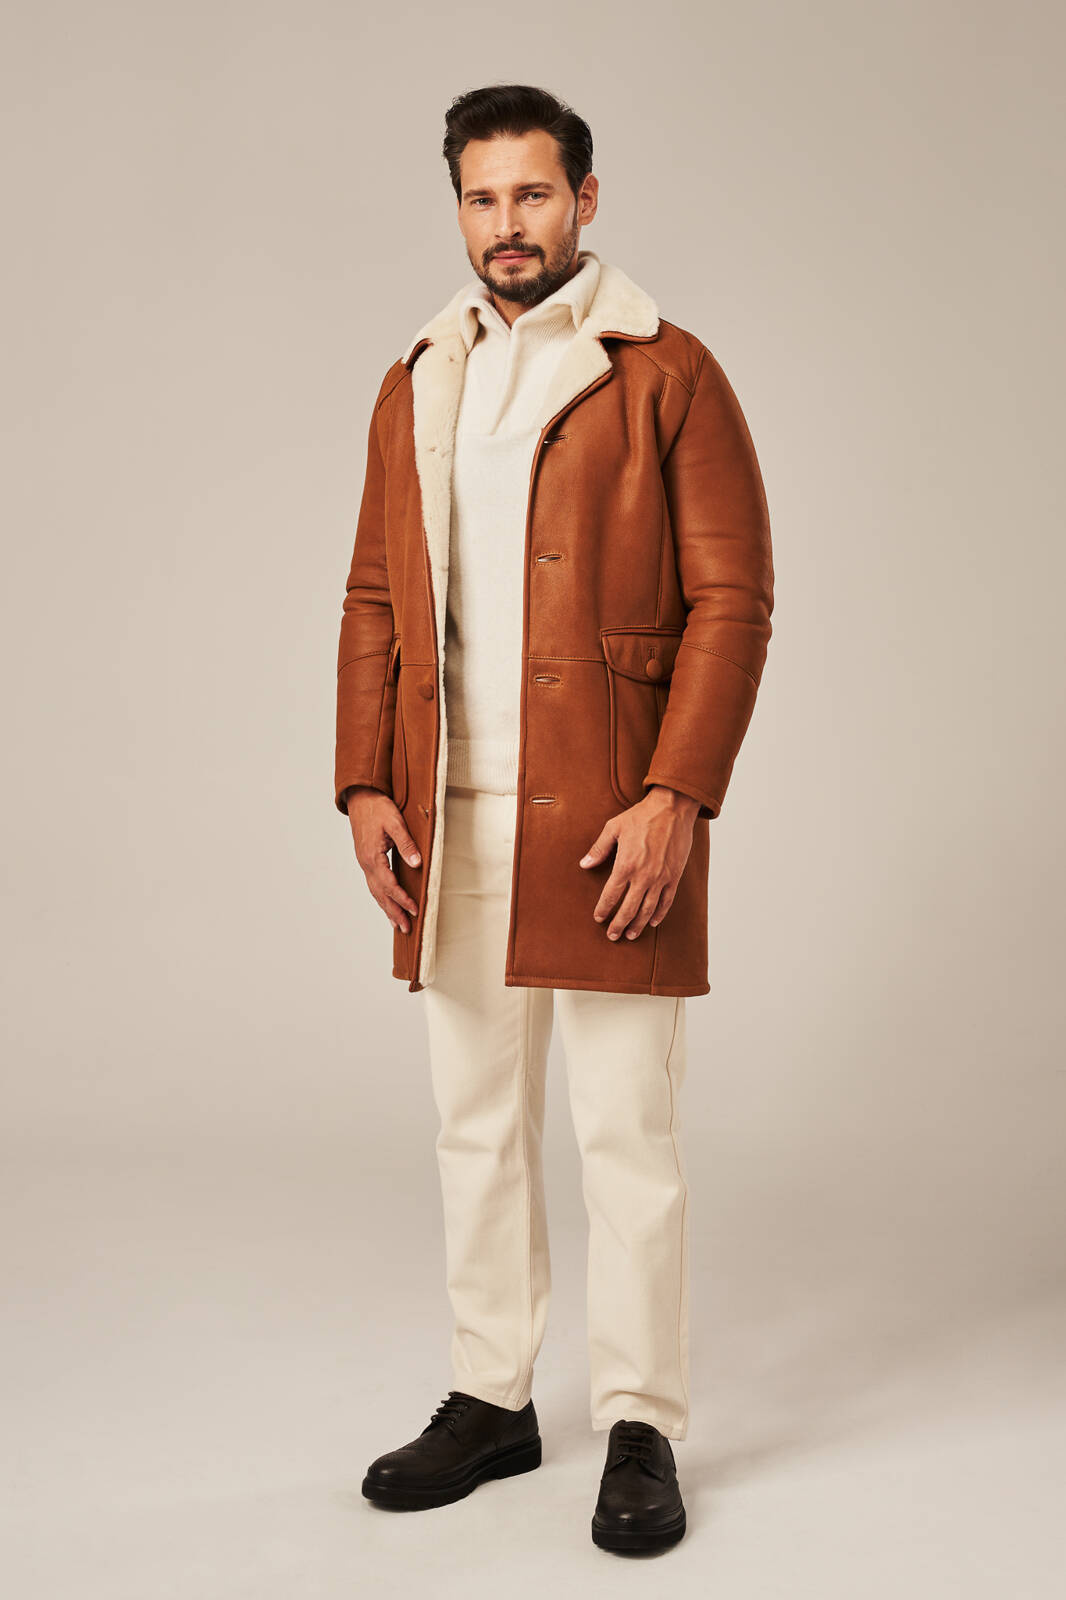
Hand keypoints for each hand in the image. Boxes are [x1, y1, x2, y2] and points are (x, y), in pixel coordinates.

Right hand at [346, 786, 421, 933]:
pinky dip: (381, 897)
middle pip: (380, 894)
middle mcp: (366, 863)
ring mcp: (364, 862)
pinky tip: (387, 903)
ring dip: (387, 908)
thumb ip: (406, 843)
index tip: (415, 910)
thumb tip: (417, 863)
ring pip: (375, 892)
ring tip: (397, 924)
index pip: (389, 884)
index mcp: (373, 856)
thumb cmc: (377, 808)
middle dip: (394, 912)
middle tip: (406, 928)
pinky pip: (373, 884)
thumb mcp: (395, 822)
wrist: (360, 797)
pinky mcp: (366, 859)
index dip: (402, 899)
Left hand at [578, 786, 698, 940]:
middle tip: (613, 936)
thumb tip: (584, 864)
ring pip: (647, 909)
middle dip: (619, 924)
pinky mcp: (674, 876)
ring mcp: (661, 878)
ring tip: (631, 934)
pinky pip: (666, 901)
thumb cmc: (642, 816)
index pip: (611, 895)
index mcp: (625, 865)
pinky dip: (659, 914)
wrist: (672, 808)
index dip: (604, 909)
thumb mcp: (614, 828)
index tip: (599, 918)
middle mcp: (643, 876)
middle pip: (628, 908)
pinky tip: (652, 922)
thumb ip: (599, 849)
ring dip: (637, 924)